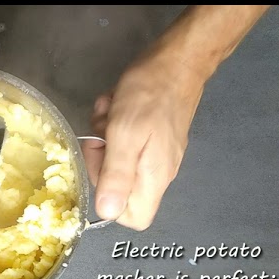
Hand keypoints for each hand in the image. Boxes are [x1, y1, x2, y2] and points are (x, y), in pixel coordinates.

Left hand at [81, 52, 205, 229]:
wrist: (178, 60)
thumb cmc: (150, 94)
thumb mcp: (125, 133)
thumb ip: (117, 175)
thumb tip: (107, 213)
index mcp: (153, 178)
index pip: (132, 217)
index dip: (109, 201)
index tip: (100, 169)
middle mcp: (156, 172)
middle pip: (117, 188)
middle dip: (100, 159)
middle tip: (101, 133)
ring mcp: (153, 154)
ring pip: (115, 161)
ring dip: (103, 136)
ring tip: (109, 111)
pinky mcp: (149, 137)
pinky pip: (122, 141)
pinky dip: (112, 124)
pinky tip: (114, 105)